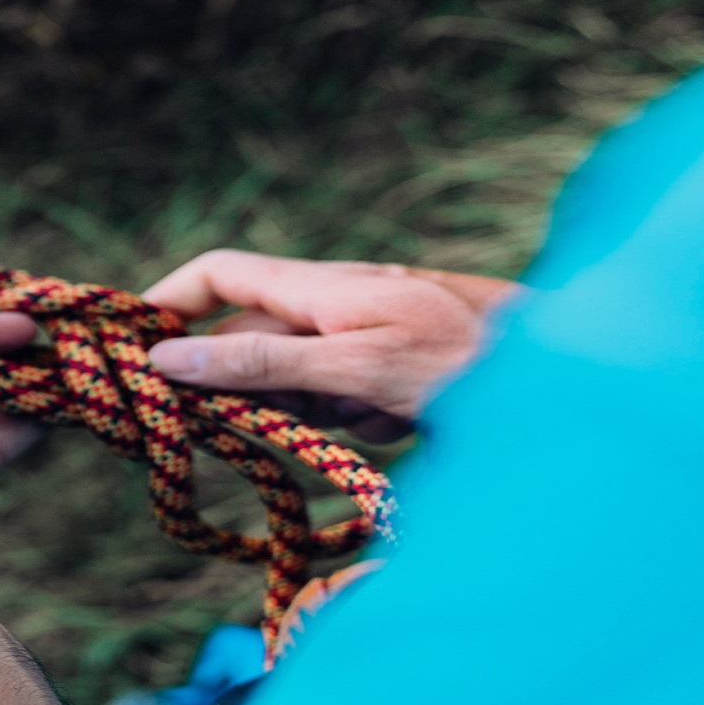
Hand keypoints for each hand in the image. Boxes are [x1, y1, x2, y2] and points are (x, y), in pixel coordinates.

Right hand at [143, 250, 520, 441]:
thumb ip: (262, 366)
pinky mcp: (395, 372)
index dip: (167, 302)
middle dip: (247, 389)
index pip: (220, 275)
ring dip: (311, 414)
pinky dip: (354, 423)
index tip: (128, 348)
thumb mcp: (355, 369)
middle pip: (253, 341)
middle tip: (257, 428)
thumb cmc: (472, 365)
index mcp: (324, 286)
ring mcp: (369, 337)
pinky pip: (343, 401)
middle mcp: (341, 304)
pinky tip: (397, 429)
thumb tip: (169, 360)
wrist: (575, 384)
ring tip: (367, 423)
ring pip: (298, 380)